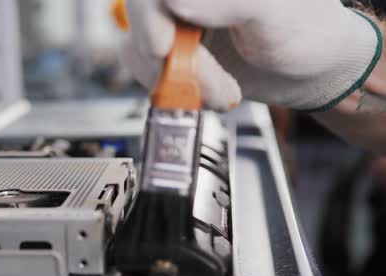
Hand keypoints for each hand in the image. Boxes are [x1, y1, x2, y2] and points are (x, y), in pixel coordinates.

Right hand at [121, 0, 380, 111]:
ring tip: (220, 91)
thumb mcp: (274, 11)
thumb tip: (175, 0)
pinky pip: (143, 65)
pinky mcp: (172, 46)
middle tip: (209, 82)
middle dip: (173, 58)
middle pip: (144, 13)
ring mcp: (176, 17)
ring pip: (139, 44)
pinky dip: (168, 86)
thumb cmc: (306, 34)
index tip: (165, 47)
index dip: (152, 15)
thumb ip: (229, 1)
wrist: (310, 73)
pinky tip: (203, 91)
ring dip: (175, 79)